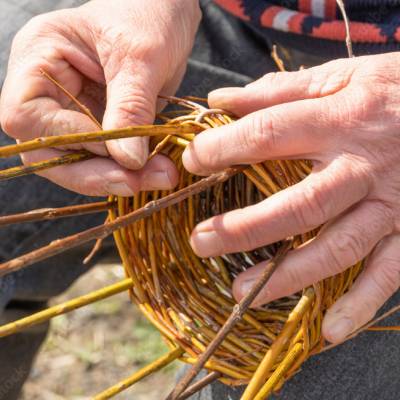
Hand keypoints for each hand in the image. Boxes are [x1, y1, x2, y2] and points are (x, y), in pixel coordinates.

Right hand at [0, 0, 200, 194]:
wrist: (168, 9)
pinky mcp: (98, 124)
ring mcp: (72, 110)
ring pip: (75, 162)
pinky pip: (103, 159)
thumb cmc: (149, 11)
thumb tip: (128, 162)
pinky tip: (155, 172)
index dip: (67, 140)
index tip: (115, 147)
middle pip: (47, 150)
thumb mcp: (141, 55)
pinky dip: (128, 171)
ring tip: (159, 176)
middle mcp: (48, 89)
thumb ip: (130, 107)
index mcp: (39, 58)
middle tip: (138, 182)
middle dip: (93, 173)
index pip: (26, 117)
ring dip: (115, 178)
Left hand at [183, 53, 399, 342]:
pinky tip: (328, 329)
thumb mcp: (342, 75)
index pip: (269, 134)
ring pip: (336, 247)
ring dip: (287, 275)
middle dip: (245, 228)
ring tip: (240, 291)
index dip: (224, 147)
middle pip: (298, 204)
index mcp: (340, 119)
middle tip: (201, 241)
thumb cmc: (399, 89)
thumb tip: (221, 98)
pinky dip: (360, 303)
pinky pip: (389, 272)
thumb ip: (280, 89)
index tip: (191, 162)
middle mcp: (362, 166)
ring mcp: (390, 204)